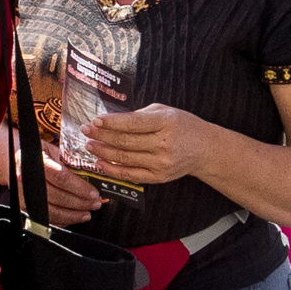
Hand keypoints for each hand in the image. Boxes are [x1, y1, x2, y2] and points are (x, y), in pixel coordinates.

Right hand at [32, 148, 103, 227]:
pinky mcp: (24, 206)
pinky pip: (44, 219)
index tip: (93, 193)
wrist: (14, 161)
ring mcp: (24, 195)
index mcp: (36, 162)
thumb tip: (92, 176)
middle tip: (95, 204)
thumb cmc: (36, 154)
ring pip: (51, 211)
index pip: (61, 177)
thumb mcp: (52, 150)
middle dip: (79, 203)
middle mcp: (27, 179)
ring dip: (72, 215)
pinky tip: (73, 218)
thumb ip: (68, 162)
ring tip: (87, 214)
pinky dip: (61, 220)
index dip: (79, 187)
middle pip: (57, 196)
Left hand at [84, 104, 212, 188]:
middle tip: (86, 131)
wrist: (204, 150)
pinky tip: (100, 163)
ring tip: (90, 146)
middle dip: (102, 136)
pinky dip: (112, 170)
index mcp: (165, 122)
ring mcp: (161, 163)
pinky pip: (130, 174)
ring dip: (103, 152)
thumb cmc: (182, 126)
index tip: (95, 120)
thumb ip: (140, 115)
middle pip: (125, 141)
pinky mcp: (158, 177)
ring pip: (124, 159)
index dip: (111, 122)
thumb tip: (111, 121)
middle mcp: (163, 144)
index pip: (132, 123)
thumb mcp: (165, 111)